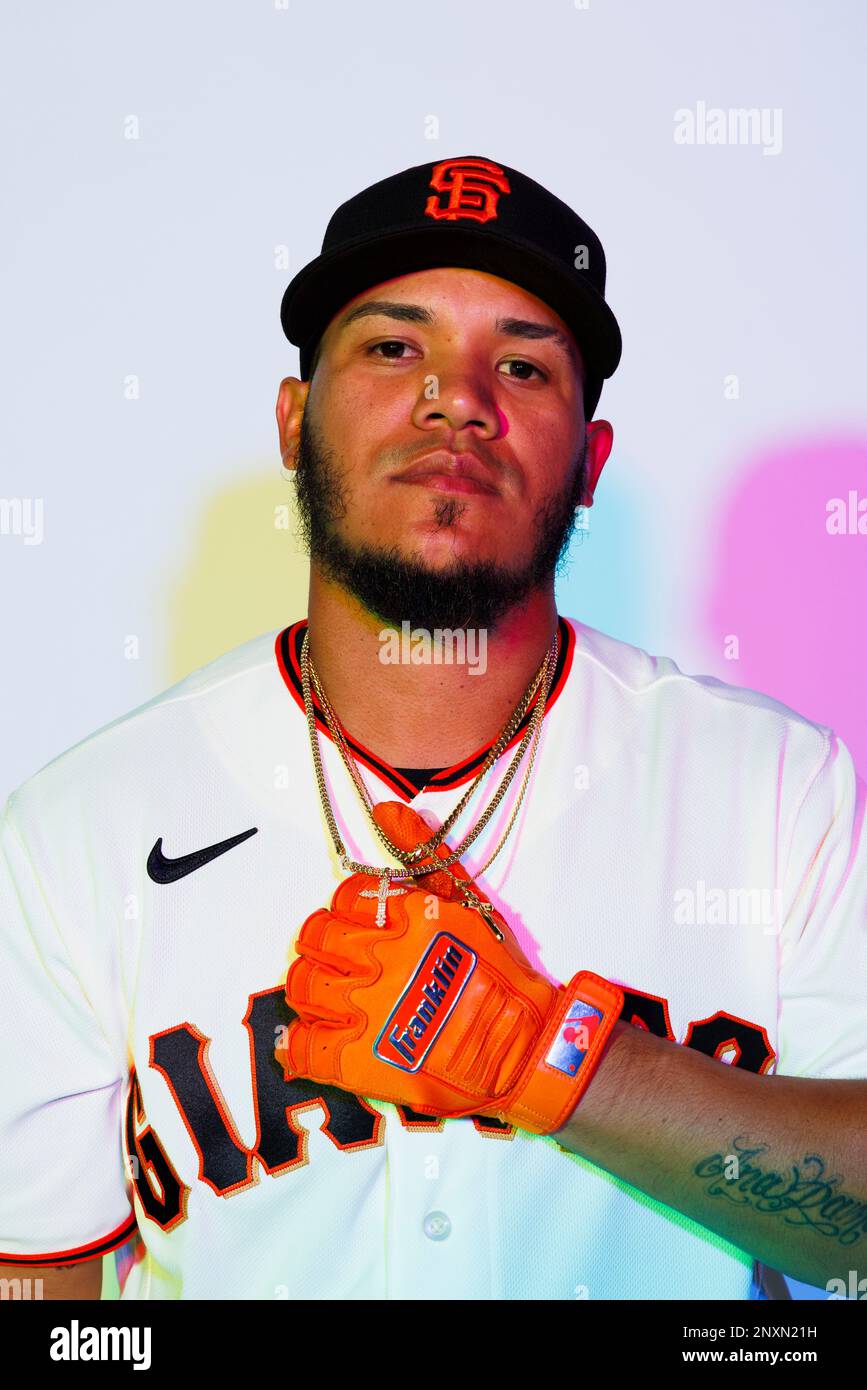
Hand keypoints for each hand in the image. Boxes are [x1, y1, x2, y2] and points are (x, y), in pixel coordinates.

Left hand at [276, 802, 622, 1134]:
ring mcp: (368, 1012)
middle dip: (321, 945)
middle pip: (315, 939)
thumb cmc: (496, 973)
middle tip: (338, 959)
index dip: (347, 910)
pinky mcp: (360, 1060)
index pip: (345, 898)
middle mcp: (384, 959)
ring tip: (330, 997)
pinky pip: (305, 1046)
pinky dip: (301, 1045)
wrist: (519, 1049)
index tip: (359, 924)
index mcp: (409, 919)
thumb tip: (387, 810)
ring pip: (303, 986)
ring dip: (309, 988)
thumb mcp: (466, 902)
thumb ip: (424, 855)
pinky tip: (316, 1041)